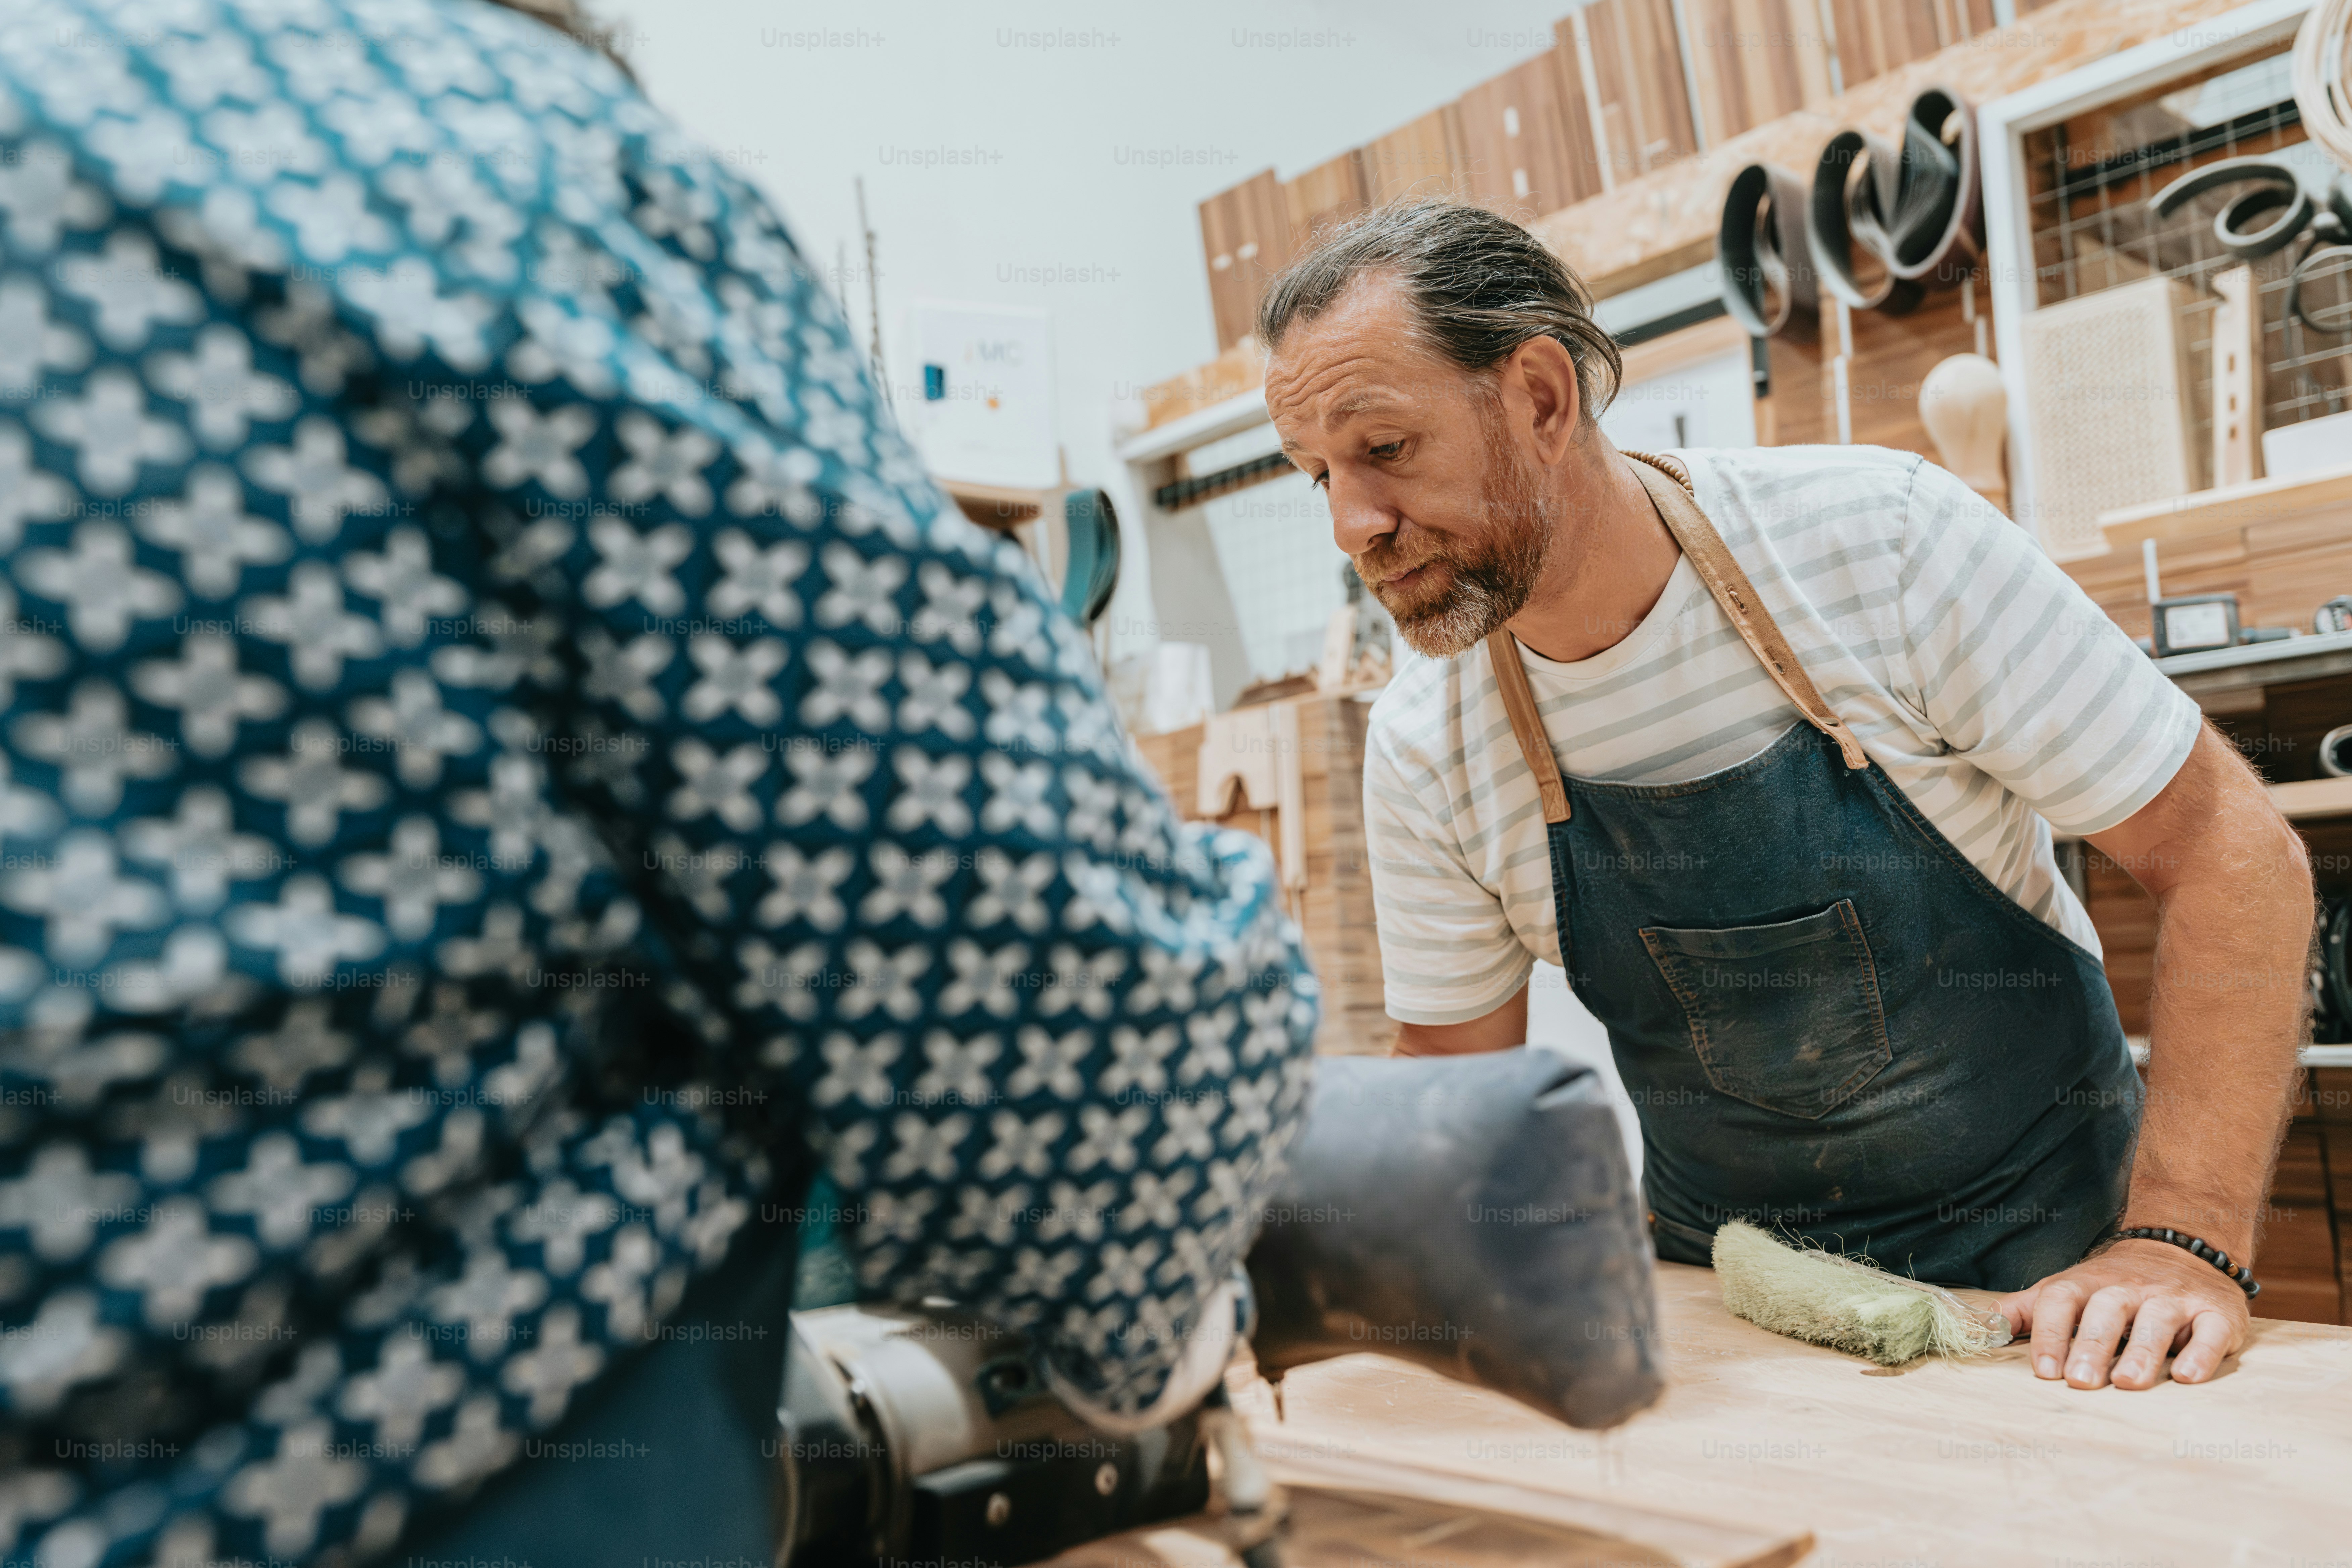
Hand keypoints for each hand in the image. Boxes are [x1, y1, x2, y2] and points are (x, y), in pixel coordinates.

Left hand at [1996, 1239, 2249, 1389]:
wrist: (2183, 1247)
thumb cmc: (2113, 1285)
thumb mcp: (2067, 1288)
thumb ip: (2026, 1309)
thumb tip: (1981, 1329)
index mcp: (2088, 1283)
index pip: (2061, 1300)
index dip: (2049, 1332)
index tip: (2043, 1370)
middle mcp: (2130, 1287)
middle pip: (2106, 1310)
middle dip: (2091, 1345)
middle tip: (2080, 1382)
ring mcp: (2174, 1298)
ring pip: (2156, 1321)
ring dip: (2141, 1353)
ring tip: (2128, 1383)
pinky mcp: (2216, 1312)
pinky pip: (2210, 1331)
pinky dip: (2201, 1353)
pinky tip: (2187, 1377)